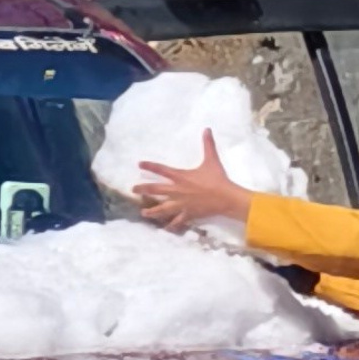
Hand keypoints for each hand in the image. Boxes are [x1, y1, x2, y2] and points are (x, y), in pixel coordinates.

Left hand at [135, 129, 256, 233]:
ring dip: (152, 211)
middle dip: (143, 189)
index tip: (139, 164)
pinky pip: (177, 222)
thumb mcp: (211, 160)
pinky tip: (164, 230)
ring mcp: (181, 204)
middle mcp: (177, 191)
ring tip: (143, 213)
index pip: (161, 170)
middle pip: (156, 190)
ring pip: (163, 208)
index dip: (149, 166)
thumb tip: (207, 129)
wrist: (225, 197)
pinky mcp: (188, 214)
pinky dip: (171, 226)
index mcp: (181, 177)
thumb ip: (207, 144)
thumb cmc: (217, 178)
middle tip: (133, 190)